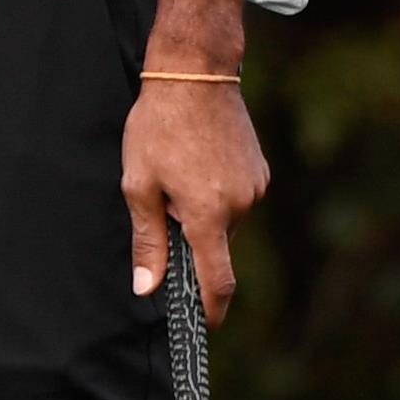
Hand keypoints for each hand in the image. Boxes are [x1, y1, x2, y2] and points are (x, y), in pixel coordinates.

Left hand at [121, 78, 271, 323]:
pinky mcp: (260, 171)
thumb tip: (148, 287)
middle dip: (191, 239)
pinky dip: (216, 195)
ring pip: (226, 222)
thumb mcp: (138, 185)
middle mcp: (241, 205)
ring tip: (178, 172)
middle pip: (216, 246)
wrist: (194, 74)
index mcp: (208, 214)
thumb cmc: (159, 127)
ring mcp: (256, 187)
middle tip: (163, 202)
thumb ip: (148, 241)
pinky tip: (197, 163)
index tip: (203, 326)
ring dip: (202, 214)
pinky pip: (236, 199)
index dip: (211, 310)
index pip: (219, 281)